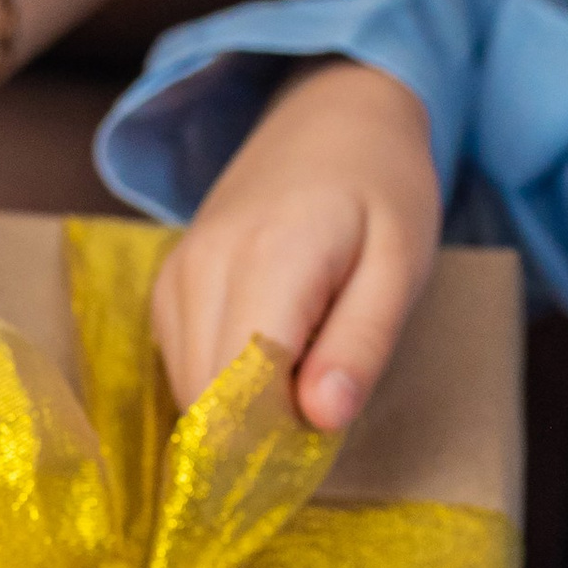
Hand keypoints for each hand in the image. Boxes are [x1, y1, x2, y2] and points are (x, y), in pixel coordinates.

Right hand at [153, 59, 440, 427]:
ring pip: (188, 395)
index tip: (323, 449)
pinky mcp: (166, 285)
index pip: (243, 395)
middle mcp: (204, 268)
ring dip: (241, 417)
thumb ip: (361, 344)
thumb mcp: (401, 267)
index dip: (280, 445)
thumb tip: (320, 421)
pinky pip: (180, 367)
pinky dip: (221, 389)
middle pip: (207, 404)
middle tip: (321, 417)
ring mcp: (176, 275)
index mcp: (271, 261)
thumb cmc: (382, 192)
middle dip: (261, 439)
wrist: (331, 119)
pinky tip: (271, 364)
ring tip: (304, 380)